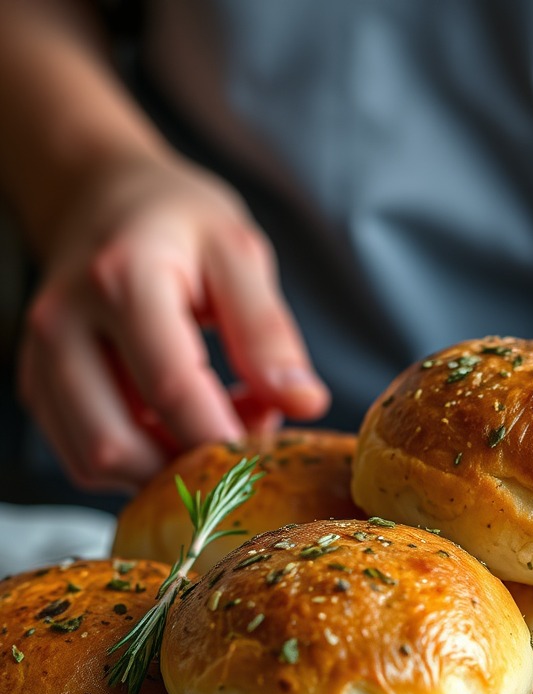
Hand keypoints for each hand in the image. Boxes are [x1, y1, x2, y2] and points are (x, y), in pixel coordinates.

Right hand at [17, 152, 330, 491]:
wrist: (104, 198)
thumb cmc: (180, 225)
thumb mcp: (239, 257)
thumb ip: (269, 332)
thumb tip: (304, 403)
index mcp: (123, 281)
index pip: (172, 390)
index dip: (224, 440)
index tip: (268, 457)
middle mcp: (64, 324)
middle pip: (117, 444)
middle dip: (190, 468)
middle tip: (245, 441)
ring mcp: (42, 359)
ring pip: (94, 462)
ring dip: (166, 469)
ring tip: (218, 423)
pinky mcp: (39, 386)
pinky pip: (85, 458)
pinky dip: (140, 462)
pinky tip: (181, 426)